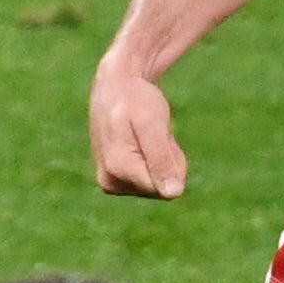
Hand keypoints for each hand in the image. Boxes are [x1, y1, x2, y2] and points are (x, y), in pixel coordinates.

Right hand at [87, 65, 190, 197]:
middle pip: (161, 187)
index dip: (172, 159)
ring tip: (144, 134)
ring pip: (157, 184)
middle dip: (166, 159)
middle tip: (152, 132)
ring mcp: (110, 184)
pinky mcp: (113, 183)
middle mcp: (110, 182)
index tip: (157, 133)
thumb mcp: (152, 123)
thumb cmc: (135, 100)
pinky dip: (152, 160)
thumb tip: (173, 194)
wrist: (113, 88)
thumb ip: (161, 159)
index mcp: (118, 169)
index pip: (166, 187)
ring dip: (160, 157)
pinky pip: (149, 180)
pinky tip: (139, 141)